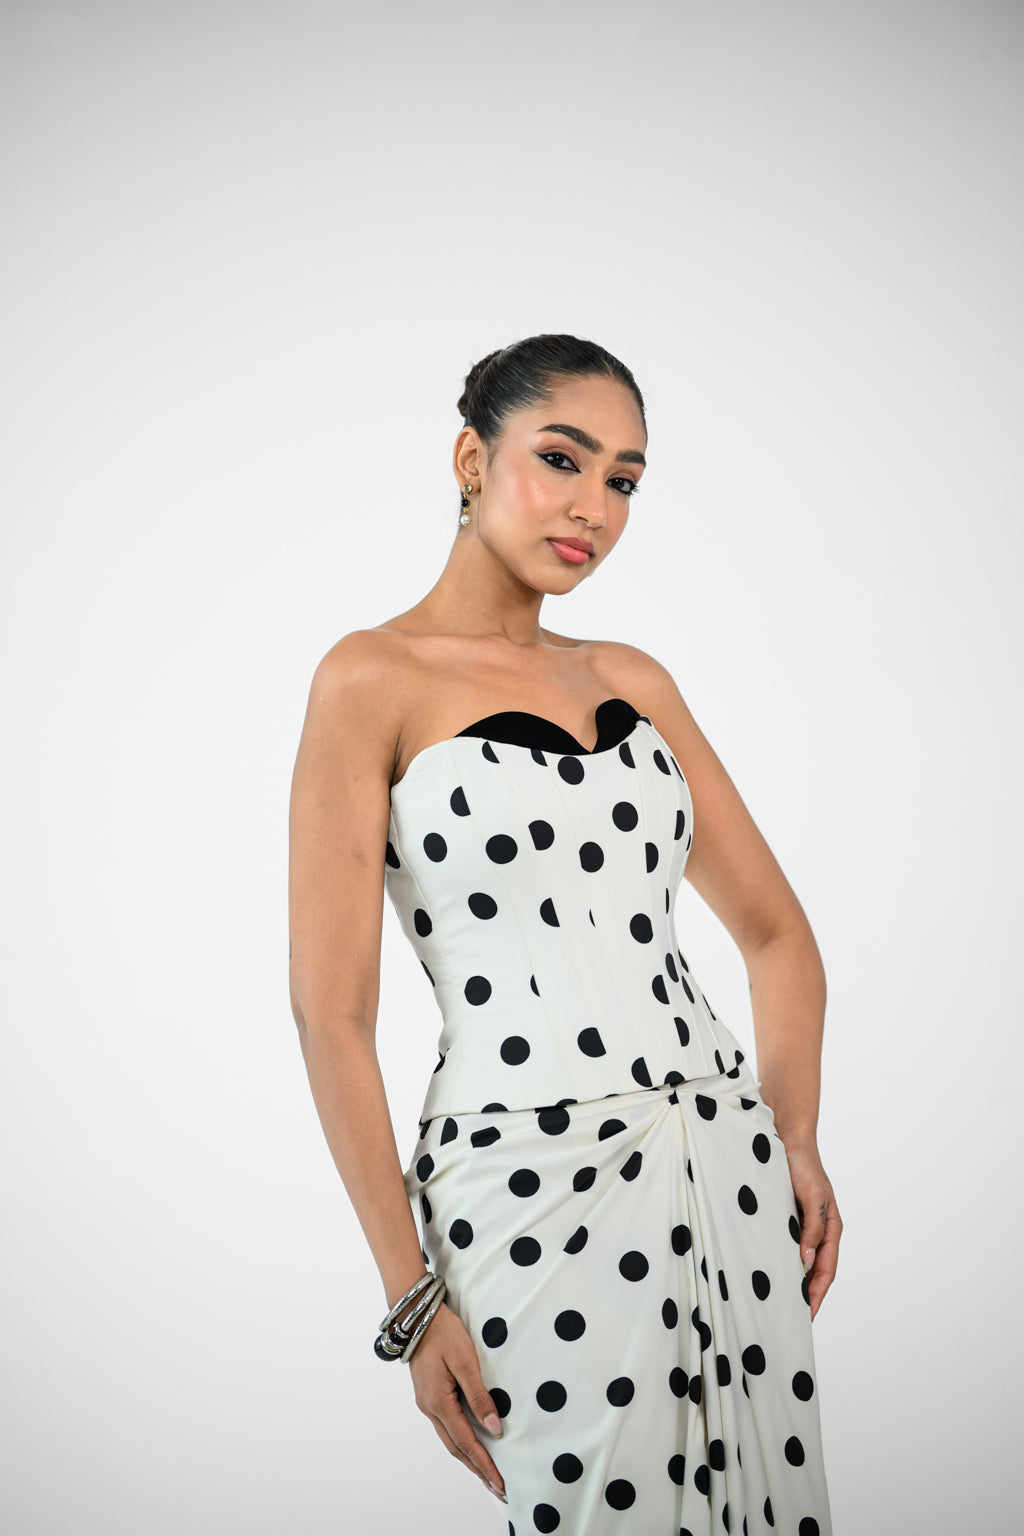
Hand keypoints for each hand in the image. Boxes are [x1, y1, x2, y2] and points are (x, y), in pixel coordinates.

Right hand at [407, 1302, 506, 1502]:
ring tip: (487, 1473)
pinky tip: (471, 1443)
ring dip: (469, 1458)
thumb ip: (479, 1396)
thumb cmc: (442, 1333)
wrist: (417, 1316)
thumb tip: (494, 1428)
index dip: (484, 1464)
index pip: (466, 1442)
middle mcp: (430, 1407)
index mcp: (438, 1402)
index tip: (500, 1482)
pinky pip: (447, 1426)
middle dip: (477, 1469)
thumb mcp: (465, 1361)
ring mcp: (427, 1402)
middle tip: (498, 1487)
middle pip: (456, 1448)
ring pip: (450, 1439)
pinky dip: (461, 1441)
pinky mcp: (430, 1394)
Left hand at [781, 1137, 841, 1321]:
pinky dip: (777, 1260)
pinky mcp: (784, 1218)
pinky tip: (764, 1271)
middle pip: (813, 1271)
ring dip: (790, 1280)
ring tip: (775, 1302)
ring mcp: (801, 1225)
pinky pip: (782, 1245)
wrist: (786, 1136)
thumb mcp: (812, 1196)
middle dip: (804, 1295)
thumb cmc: (803, 1164)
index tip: (806, 1316)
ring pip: (798, 1261)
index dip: (817, 1294)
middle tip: (788, 1318)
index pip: (827, 1270)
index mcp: (832, 1228)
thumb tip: (807, 1262)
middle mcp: (818, 1231)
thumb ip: (812, 1228)